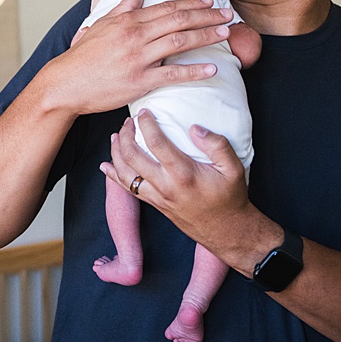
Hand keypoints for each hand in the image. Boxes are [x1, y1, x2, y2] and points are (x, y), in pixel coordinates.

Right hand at [43, 0, 235, 116]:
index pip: (167, 7)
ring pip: (180, 42)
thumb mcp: (100, 24)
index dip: (191, 2)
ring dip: (206, 36)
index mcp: (128, 21)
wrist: (66, 84)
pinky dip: (194, 70)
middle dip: (207, 15)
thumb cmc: (82, 57)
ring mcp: (138, 58)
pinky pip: (173, 74)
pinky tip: (212, 68)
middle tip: (228, 14)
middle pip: (179, 20)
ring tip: (226, 33)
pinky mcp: (140, 81)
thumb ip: (123, 6)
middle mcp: (136, 36)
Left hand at [102, 110, 258, 266]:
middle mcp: (165, 185)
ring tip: (116, 136)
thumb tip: (195, 128)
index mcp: (183, 173)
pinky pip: (128, 189)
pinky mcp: (154, 203)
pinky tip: (106, 166)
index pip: (156, 143)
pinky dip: (114, 176)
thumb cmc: (230, 197)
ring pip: (125, 174)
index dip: (146, 124)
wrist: (225, 229)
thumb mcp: (234, 168)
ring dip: (116, 153)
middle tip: (128, 121)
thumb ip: (217, 145)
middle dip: (126, 135)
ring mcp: (157, 196)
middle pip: (133, 156)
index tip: (144, 112)